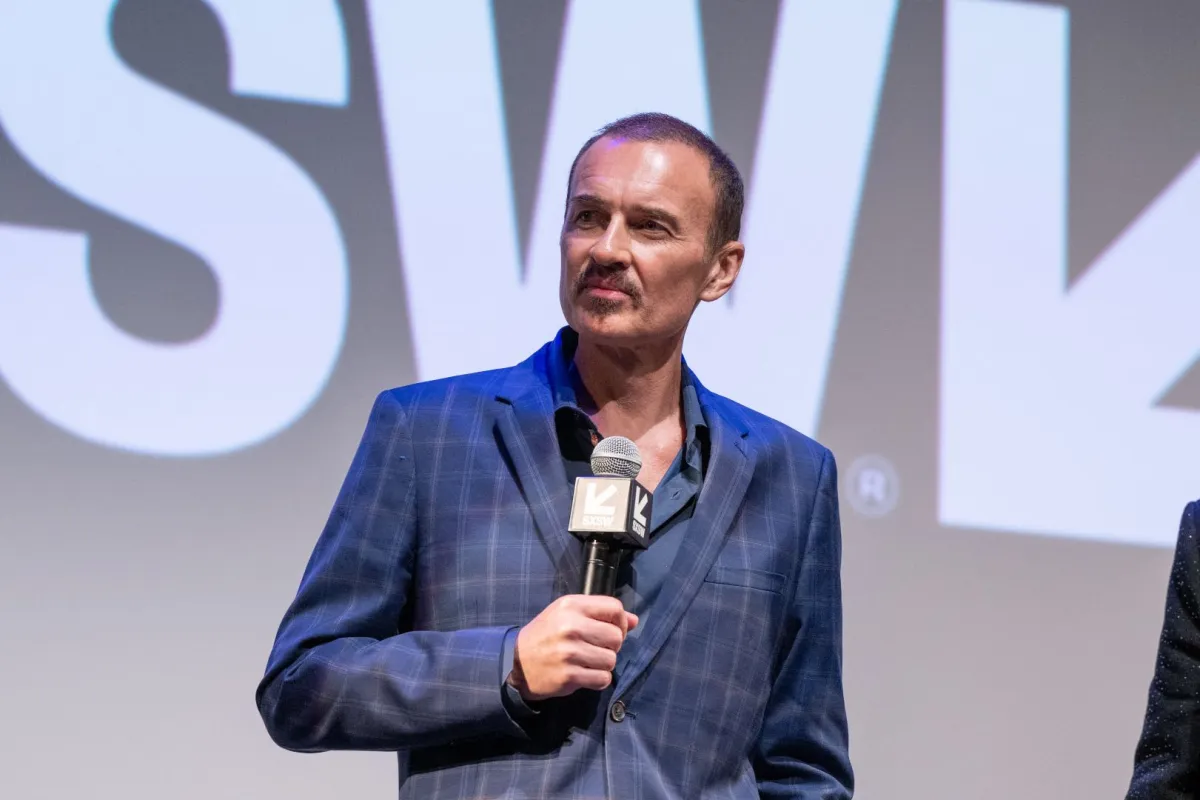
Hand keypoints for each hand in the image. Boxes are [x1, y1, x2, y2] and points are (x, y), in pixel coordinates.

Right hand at [507, 595, 637, 701]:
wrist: (516, 662)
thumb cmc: (546, 635)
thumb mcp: (568, 614)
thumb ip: (600, 614)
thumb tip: (634, 621)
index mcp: (571, 605)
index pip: (615, 608)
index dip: (621, 622)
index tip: (612, 631)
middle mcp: (571, 626)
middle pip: (617, 637)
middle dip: (612, 646)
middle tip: (596, 649)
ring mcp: (570, 652)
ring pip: (611, 660)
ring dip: (604, 664)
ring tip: (587, 662)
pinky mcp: (569, 675)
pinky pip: (603, 679)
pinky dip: (598, 680)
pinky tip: (584, 674)